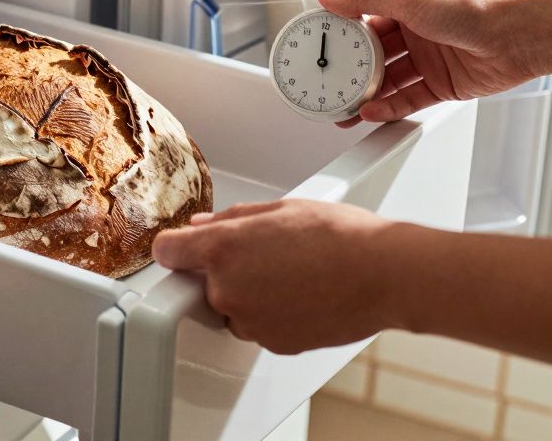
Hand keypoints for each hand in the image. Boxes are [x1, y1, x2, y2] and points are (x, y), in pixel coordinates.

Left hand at [152, 199, 404, 353]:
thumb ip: (232, 218)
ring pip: (232, 306)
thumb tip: (202, 225)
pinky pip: (258, 326)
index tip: (184, 247)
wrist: (384, 274)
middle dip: (225, 269)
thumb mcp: (281, 209)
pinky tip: (302, 294)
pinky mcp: (272, 343)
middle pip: (203, 281)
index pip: (167, 251)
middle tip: (265, 254)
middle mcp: (227, 288)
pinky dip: (272, 314)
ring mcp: (248, 320)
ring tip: (292, 274)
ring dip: (249, 294)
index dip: (177, 246)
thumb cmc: (340, 236)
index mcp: (222, 248)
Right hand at [317, 0, 537, 126]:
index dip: (344, 35)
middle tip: (329, 85)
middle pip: (376, 56)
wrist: (518, 35)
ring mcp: (431, 60)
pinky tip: (372, 113)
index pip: (367, 21)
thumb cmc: (473, 7)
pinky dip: (390, 108)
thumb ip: (365, 1)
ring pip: (390, 82)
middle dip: (352, 72)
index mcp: (408, 6)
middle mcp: (418, 32)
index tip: (322, 47)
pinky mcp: (444, 85)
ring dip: (368, 95)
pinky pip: (410, 99)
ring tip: (345, 109)